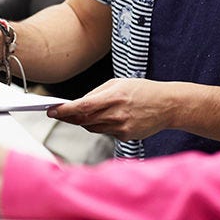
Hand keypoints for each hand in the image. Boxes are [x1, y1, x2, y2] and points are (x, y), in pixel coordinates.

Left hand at [47, 78, 171, 140]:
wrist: (167, 105)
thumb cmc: (143, 90)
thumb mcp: (119, 83)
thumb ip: (97, 93)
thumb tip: (78, 103)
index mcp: (114, 97)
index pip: (82, 107)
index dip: (64, 110)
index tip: (51, 110)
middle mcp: (117, 114)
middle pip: (83, 120)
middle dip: (69, 116)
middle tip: (58, 112)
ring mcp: (121, 128)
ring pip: (92, 127)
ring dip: (84, 121)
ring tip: (86, 112)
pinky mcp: (125, 137)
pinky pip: (104, 132)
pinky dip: (101, 125)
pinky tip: (109, 117)